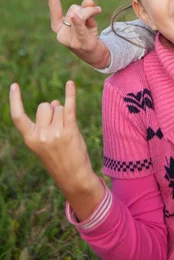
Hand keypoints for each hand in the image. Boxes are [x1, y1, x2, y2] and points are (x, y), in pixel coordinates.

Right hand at [10, 81, 103, 219]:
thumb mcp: (44, 144)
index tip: (14, 85)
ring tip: (67, 131)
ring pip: (58, 107)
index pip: (18, 116)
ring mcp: (56, 132)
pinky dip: (70, 93)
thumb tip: (54, 102)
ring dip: (63, 114)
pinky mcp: (70, 130)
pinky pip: (69, 106)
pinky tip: (70, 83)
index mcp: (30, 139)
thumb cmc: (59, 159)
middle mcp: (41, 135)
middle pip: (44, 106)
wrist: (73, 177)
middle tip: (58, 127)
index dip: (15, 100)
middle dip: (51, 110)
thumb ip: (45, 123)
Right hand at [48, 0, 109, 68]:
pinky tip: (75, 18)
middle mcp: (60, 34)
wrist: (96, 55)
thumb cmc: (88, 35)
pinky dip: (78, 23)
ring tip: (97, 15)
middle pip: (73, 9)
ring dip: (91, 11)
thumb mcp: (87, 19)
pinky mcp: (80, 43)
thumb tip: (88, 1)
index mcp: (58, 27)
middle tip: (96, 11)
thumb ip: (86, 9)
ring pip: (80, 14)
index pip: (54, 8)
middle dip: (85, 8)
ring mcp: (69, 40)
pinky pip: (80, 28)